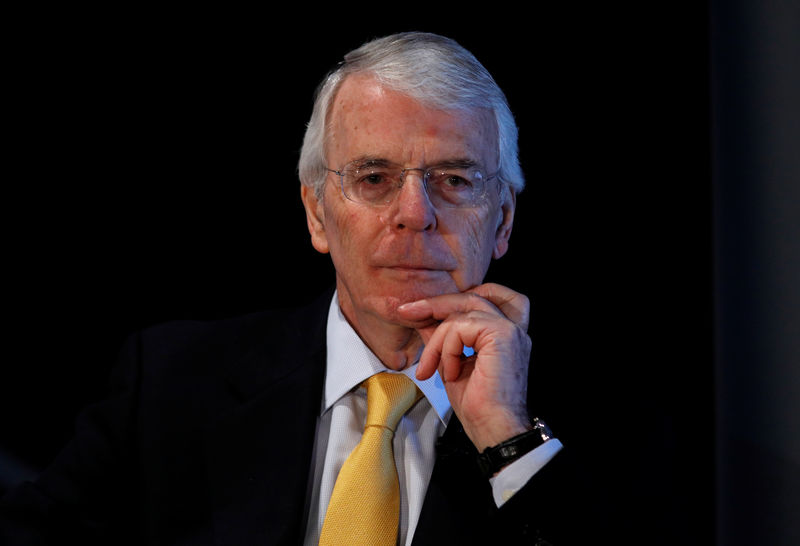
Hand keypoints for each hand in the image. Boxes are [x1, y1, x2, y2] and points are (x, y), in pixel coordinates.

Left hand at [396, 283, 532, 451]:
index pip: (480, 297)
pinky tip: (450, 372)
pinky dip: (448, 348)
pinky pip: (461, 327)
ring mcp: (510, 329)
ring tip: (429, 366)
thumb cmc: (478, 406)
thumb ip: (442, 338)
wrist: (493, 429)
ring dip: (437, 339)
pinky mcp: (503, 335)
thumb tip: (422, 318)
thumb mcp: (451, 362)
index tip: (419, 310)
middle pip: (471, 296)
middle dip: (435, 304)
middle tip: (407, 312)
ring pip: (462, 312)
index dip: (450, 300)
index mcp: (503, 333)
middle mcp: (512, 327)